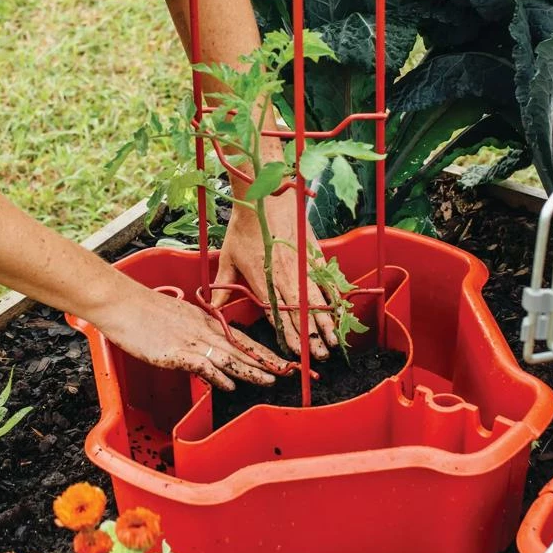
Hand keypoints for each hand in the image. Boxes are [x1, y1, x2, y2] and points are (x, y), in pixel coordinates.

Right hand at [96, 279, 288, 390]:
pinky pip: (203, 365)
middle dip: (268, 362)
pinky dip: (218, 376)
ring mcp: (191, 341)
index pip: (242, 338)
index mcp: (205, 322)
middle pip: (242, 348)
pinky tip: (230, 386)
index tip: (283, 361)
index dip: (264, 351)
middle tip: (291, 372)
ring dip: (252, 370)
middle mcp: (203, 330)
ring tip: (271, 380)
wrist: (122, 304)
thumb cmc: (144, 312)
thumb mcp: (178, 320)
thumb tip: (207, 355)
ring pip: (229, 357)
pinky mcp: (175, 353)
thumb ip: (195, 335)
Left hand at [210, 188, 337, 359]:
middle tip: (321, 357)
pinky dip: (333, 297)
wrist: (265, 196)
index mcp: (262, 280)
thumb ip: (223, 285)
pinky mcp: (312, 255)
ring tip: (333, 341)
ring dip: (325, 322)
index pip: (276, 315)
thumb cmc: (244, 226)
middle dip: (311, 337)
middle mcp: (283, 276)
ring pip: (316, 300)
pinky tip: (340, 311)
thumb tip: (213, 307)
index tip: (295, 352)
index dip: (288, 336)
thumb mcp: (227, 256)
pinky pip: (325, 280)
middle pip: (300, 313)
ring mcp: (300, 266)